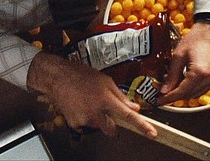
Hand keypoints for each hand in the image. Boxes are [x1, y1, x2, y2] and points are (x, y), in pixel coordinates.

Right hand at [27, 52, 156, 138]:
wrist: (57, 77)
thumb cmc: (80, 75)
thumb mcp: (105, 80)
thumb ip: (120, 96)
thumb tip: (133, 107)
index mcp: (106, 99)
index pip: (128, 116)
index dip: (142, 126)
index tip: (152, 134)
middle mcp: (96, 112)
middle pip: (112, 131)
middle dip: (112, 126)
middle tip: (105, 113)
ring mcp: (84, 119)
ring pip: (98, 127)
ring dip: (97, 119)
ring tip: (88, 102)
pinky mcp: (74, 124)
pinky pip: (85, 126)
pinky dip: (84, 119)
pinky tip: (80, 106)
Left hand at [157, 22, 209, 104]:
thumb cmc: (196, 38)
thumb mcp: (179, 55)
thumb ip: (172, 75)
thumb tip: (164, 90)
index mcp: (199, 71)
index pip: (182, 92)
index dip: (169, 98)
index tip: (160, 101)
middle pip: (189, 95)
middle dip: (176, 94)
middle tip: (164, 91)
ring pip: (197, 93)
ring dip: (186, 91)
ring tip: (175, 83)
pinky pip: (205, 88)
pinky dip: (195, 87)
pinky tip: (188, 79)